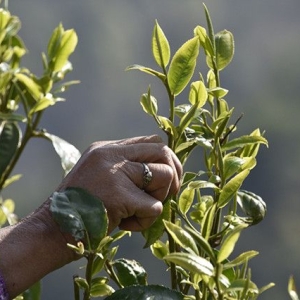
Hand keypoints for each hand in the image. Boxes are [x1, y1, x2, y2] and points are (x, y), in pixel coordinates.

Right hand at [58, 135, 181, 232]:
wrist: (51, 229)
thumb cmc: (80, 207)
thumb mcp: (100, 176)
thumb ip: (126, 167)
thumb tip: (165, 169)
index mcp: (106, 149)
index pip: (151, 141)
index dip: (166, 159)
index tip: (168, 179)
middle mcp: (110, 155)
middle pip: (163, 150)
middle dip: (174, 174)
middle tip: (165, 195)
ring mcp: (114, 173)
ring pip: (165, 175)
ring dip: (159, 199)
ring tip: (136, 212)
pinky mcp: (118, 195)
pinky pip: (155, 206)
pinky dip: (146, 221)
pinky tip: (124, 225)